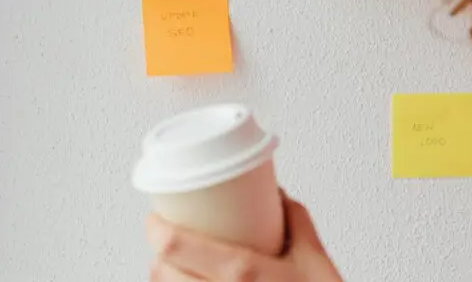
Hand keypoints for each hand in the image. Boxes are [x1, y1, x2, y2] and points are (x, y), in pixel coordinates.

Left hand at [146, 196, 342, 281]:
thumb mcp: (315, 263)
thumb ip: (296, 223)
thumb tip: (279, 197)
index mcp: (242, 274)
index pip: (175, 246)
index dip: (156, 229)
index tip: (156, 219)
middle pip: (160, 272)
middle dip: (157, 255)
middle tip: (164, 243)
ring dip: (162, 279)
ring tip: (172, 269)